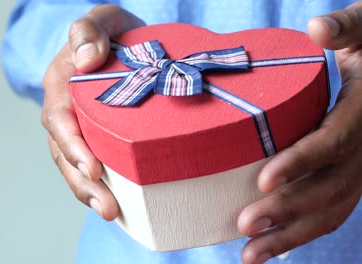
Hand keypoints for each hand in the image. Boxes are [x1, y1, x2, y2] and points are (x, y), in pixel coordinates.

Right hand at [41, 5, 144, 219]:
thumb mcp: (103, 18)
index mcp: (62, 83)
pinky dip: (101, 185)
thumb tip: (86, 60)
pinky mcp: (94, 136)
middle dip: (82, 182)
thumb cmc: (113, 31)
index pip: (60, 119)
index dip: (73, 146)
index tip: (94, 168)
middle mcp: (65, 109)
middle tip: (108, 207)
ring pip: (74, 164)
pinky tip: (119, 203)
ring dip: (89, 192)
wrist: (123, 41)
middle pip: (64, 151)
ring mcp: (78, 126)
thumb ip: (90, 30)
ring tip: (111, 213)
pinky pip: (91, 163)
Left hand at [238, 3, 361, 263]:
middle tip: (245, 225)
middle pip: (328, 188)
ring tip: (249, 256)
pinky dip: (300, 235)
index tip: (263, 179)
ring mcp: (359, 170)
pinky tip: (268, 250)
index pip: (334, 143)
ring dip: (289, 236)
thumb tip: (317, 27)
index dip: (301, 162)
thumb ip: (348, 28)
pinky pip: (329, 213)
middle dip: (288, 210)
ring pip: (329, 211)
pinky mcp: (349, 180)